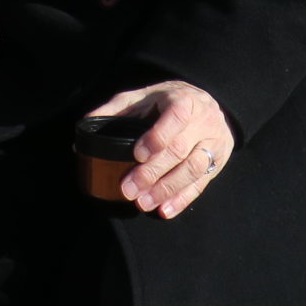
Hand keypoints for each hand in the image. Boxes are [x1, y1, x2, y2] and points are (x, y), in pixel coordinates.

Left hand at [84, 80, 234, 218]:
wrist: (205, 101)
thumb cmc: (166, 100)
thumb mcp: (142, 95)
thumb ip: (115, 108)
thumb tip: (86, 126)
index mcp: (183, 99)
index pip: (175, 116)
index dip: (157, 137)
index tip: (137, 154)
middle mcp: (203, 121)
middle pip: (180, 150)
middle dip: (153, 172)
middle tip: (128, 189)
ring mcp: (214, 142)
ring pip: (193, 169)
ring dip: (167, 190)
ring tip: (143, 203)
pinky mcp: (219, 161)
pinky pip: (202, 183)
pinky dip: (182, 199)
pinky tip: (165, 210)